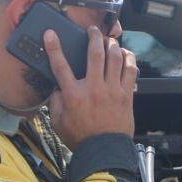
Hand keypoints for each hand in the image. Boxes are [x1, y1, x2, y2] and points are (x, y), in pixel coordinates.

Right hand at [46, 26, 136, 146]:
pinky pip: (131, 71)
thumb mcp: (58, 121)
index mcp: (73, 95)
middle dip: (93, 36)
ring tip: (109, 40)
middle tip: (92, 30)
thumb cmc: (80, 138)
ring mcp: (112, 90)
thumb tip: (56, 87)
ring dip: (112, 45)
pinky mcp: (126, 95)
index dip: (54, 47)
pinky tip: (126, 54)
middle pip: (95, 53)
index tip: (50, 34)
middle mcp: (93, 88)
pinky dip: (129, 59)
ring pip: (115, 58)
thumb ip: (55, 101)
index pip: (60, 66)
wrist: (104, 151)